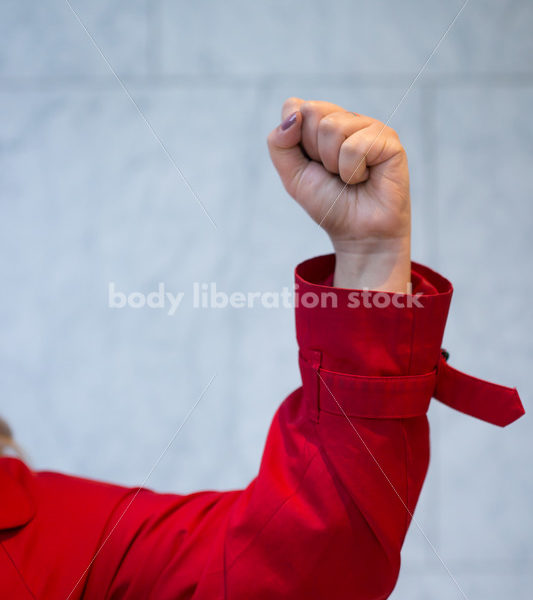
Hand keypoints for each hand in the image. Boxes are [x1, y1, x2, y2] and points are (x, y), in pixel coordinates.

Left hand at [267, 98, 410, 292]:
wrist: (357, 234)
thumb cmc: (329, 204)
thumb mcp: (292, 176)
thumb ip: (279, 143)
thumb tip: (295, 110)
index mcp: (324, 123)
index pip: (296, 107)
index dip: (296, 140)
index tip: (312, 164)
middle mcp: (348, 120)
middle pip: (313, 112)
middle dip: (315, 152)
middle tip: (332, 173)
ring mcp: (370, 127)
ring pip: (333, 127)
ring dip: (334, 164)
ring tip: (349, 178)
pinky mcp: (389, 141)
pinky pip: (355, 146)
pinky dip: (352, 171)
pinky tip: (365, 179)